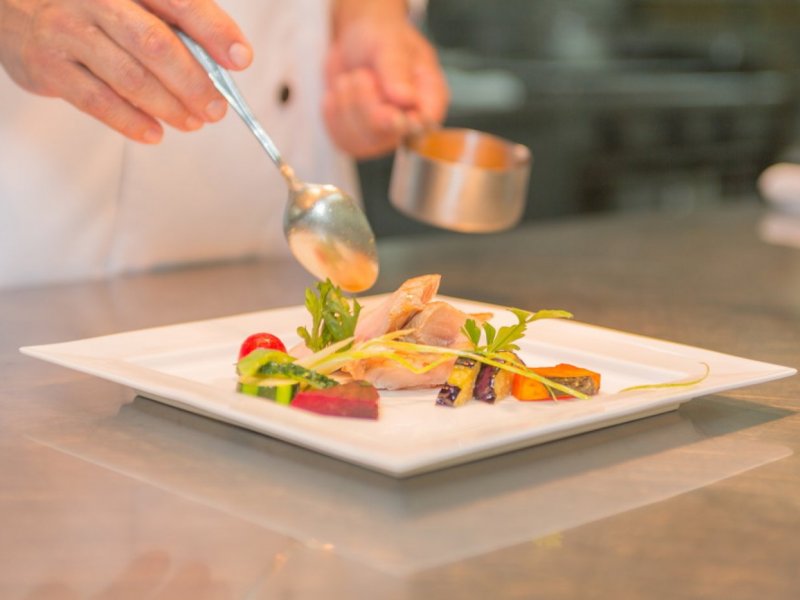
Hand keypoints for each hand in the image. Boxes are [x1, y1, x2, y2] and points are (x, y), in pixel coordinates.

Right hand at [0, 0, 252, 142]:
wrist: (16, 9)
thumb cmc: (96, 11)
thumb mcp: (136, 3)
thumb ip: (178, 25)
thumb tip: (228, 62)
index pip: (179, 1)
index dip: (214, 30)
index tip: (241, 59)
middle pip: (155, 43)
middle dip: (194, 82)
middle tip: (216, 109)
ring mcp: (68, 30)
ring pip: (129, 76)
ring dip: (169, 106)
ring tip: (193, 122)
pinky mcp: (49, 66)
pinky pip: (98, 101)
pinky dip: (132, 121)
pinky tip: (156, 133)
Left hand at [324, 1, 448, 158]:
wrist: (355, 41)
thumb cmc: (381, 37)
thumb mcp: (389, 42)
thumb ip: (397, 69)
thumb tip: (406, 99)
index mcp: (429, 98)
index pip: (424, 125)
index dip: (404, 122)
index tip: (390, 109)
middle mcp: (410, 122)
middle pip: (387, 135)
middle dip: (365, 103)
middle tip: (362, 75)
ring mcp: (385, 135)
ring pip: (361, 140)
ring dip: (347, 104)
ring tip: (354, 79)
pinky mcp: (359, 139)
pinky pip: (342, 140)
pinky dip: (334, 114)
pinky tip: (341, 94)